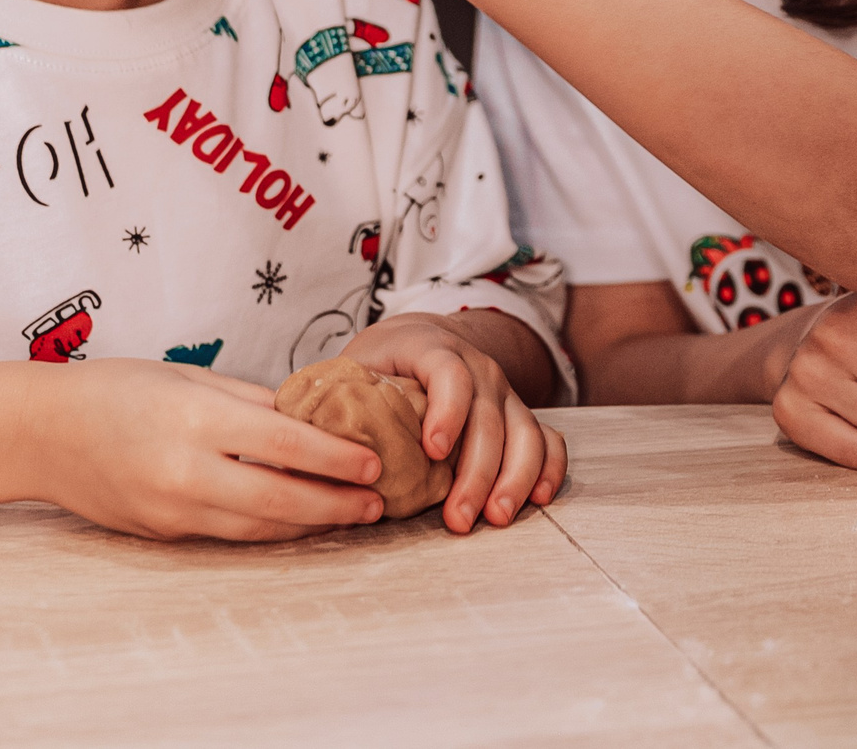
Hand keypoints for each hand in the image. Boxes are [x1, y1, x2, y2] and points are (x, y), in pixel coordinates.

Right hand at [34, 359, 387, 540]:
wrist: (41, 433)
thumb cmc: (114, 390)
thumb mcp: (186, 378)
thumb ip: (249, 401)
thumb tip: (311, 417)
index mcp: (195, 420)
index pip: (286, 446)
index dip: (337, 458)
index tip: (374, 462)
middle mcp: (185, 472)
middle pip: (280, 500)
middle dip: (336, 504)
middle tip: (377, 502)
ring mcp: (171, 510)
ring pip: (258, 528)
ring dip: (310, 524)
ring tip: (350, 514)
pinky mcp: (162, 533)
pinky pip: (228, 533)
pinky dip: (268, 529)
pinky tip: (297, 519)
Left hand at [340, 313, 568, 533]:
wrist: (422, 338)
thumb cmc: (382, 363)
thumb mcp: (354, 368)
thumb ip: (337, 403)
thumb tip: (307, 454)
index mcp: (432, 348)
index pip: (450, 374)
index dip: (447, 411)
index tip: (433, 451)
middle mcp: (478, 367)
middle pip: (489, 417)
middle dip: (477, 472)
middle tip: (459, 518)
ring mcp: (505, 392)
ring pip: (525, 432)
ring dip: (516, 478)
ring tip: (496, 517)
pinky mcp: (521, 414)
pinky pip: (548, 439)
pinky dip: (549, 468)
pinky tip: (539, 498)